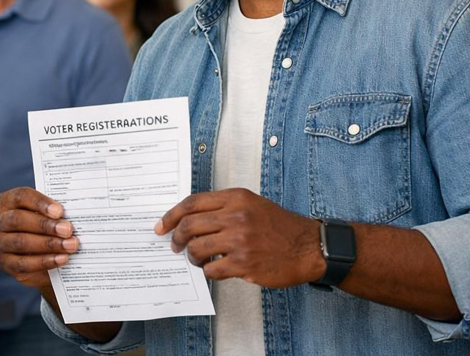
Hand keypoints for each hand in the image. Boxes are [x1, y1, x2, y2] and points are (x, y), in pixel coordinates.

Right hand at [0, 187, 78, 290]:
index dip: (40, 202)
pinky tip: (62, 259)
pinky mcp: (5, 264)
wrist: (42, 258)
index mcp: (7, 202)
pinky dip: (45, 261)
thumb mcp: (47, 216)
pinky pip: (23, 263)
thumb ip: (55, 213)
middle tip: (68, 230)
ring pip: (20, 242)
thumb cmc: (45, 228)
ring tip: (70, 245)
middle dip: (45, 225)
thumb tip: (73, 214)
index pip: (20, 196)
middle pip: (18, 219)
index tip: (60, 211)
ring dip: (48, 244)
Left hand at [155, 188, 323, 287]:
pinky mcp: (244, 263)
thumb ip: (223, 207)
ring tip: (197, 259)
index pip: (192, 203)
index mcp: (236, 198)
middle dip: (176, 238)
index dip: (171, 216)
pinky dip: (208, 271)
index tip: (161, 227)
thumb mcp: (252, 204)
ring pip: (197, 249)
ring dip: (192, 257)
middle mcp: (236, 216)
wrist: (308, 247)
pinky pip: (212, 269)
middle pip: (189, 226)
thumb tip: (189, 220)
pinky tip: (214, 268)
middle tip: (175, 246)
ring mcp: (240, 240)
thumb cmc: (278, 226)